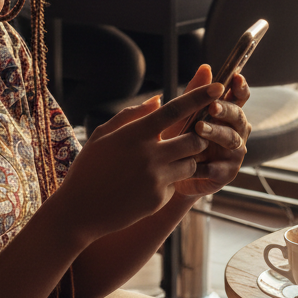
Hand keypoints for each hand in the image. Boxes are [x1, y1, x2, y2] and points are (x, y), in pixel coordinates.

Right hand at [55, 83, 222, 242]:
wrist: (79, 212)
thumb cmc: (89, 168)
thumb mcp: (103, 135)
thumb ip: (132, 115)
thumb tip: (159, 100)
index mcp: (135, 134)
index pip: (175, 109)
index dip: (199, 96)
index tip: (218, 86)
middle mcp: (149, 155)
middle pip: (193, 138)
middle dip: (198, 135)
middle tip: (192, 135)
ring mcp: (156, 179)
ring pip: (191, 163)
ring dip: (187, 159)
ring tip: (167, 161)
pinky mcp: (159, 199)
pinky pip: (177, 184)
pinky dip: (171, 180)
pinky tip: (147, 185)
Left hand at [163, 64, 250, 198]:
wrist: (169, 175)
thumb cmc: (178, 139)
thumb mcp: (183, 114)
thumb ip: (195, 93)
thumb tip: (206, 67)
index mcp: (227, 114)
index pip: (240, 97)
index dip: (241, 87)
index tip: (236, 77)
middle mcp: (235, 131)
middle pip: (238, 116)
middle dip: (226, 110)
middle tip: (212, 107)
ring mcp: (233, 153)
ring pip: (231, 140)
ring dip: (216, 133)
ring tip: (199, 129)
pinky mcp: (226, 174)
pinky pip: (219, 167)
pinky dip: (206, 164)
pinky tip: (194, 161)